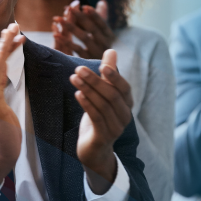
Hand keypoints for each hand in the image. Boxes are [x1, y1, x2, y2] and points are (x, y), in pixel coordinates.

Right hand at [0, 23, 25, 187]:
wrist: (0, 155)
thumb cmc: (4, 133)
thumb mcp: (4, 108)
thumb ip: (2, 91)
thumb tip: (7, 75)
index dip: (1, 47)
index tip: (13, 34)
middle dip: (2, 41)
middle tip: (14, 25)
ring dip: (3, 47)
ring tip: (14, 32)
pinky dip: (2, 63)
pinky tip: (8, 52)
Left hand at [53, 0, 113, 58]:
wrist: (104, 70)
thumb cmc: (101, 47)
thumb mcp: (103, 33)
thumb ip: (102, 17)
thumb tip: (102, 1)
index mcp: (109, 35)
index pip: (102, 23)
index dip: (95, 14)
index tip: (84, 6)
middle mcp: (105, 43)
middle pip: (92, 28)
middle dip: (80, 17)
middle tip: (69, 8)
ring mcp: (96, 52)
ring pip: (83, 37)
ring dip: (70, 26)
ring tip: (58, 18)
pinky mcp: (87, 60)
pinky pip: (75, 49)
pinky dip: (65, 41)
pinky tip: (55, 34)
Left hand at [70, 49, 133, 193]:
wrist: (95, 150)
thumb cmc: (100, 117)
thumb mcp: (103, 95)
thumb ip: (108, 74)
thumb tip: (111, 50)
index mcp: (126, 104)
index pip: (124, 88)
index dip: (114, 76)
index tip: (101, 65)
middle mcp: (124, 116)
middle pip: (111, 95)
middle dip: (95, 80)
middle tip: (78, 69)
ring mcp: (115, 128)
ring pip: (102, 105)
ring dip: (87, 90)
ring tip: (73, 78)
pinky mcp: (103, 136)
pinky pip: (96, 117)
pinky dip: (86, 104)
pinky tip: (77, 94)